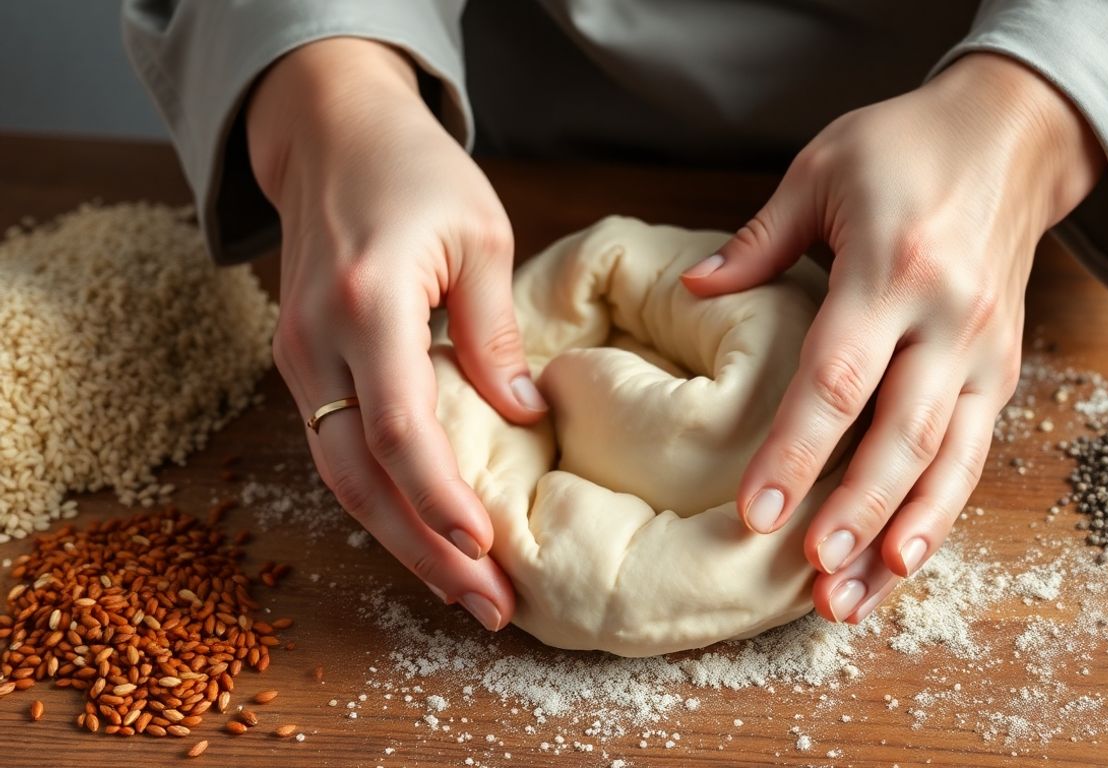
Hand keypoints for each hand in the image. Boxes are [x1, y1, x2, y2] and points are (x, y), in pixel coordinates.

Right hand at [247, 38, 546, 629]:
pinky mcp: (301, 365)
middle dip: (425, 552)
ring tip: (465, 593)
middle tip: (489, 608)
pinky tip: (425, 536)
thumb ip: (494, 333)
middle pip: (362, 475)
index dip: (441, 498)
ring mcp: (297, 357)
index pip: (400, 427)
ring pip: (342, 477)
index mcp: (368, 301)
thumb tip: (526, 418)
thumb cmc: (415, 170)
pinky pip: (337, 451)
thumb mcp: (482, 235)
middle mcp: (316, 341)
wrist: (329, 133)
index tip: (488, 547)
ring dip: (402, 542)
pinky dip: (381, 502)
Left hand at [682, 53, 1103, 622]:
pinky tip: (902, 560)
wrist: (1015, 133)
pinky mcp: (1001, 370)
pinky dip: (938, 512)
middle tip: (808, 574)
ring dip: (900, 536)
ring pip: (945, 461)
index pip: (837, 377)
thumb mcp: (822, 168)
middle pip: (899, 435)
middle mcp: (948, 318)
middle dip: (854, 512)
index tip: (755, 513)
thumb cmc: (906, 146)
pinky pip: (971, 454)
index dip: (795, 450)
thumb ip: (759, 240)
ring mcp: (984, 350)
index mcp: (893, 266)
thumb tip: (692, 292)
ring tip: (851, 599)